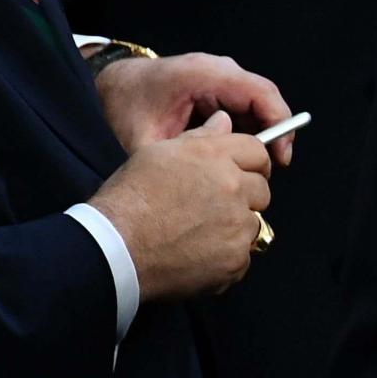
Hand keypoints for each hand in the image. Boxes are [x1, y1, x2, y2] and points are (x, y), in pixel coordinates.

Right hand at [87, 115, 269, 300]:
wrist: (115, 247)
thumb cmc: (129, 199)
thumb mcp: (157, 154)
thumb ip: (200, 137)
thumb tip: (225, 120)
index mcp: (214, 156)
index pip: (258, 152)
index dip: (251, 163)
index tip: (243, 173)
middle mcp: (232, 187)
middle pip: (261, 189)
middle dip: (245, 197)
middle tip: (212, 207)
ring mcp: (237, 224)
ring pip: (252, 223)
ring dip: (234, 228)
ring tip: (197, 232)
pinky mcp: (236, 257)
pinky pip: (242, 254)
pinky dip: (226, 256)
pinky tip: (196, 253)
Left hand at [94, 51, 292, 163]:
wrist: (109, 86)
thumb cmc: (124, 107)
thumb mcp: (146, 139)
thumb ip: (182, 155)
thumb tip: (217, 176)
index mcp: (203, 74)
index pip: (261, 93)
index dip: (280, 125)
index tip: (280, 157)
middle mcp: (218, 70)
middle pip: (265, 100)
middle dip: (272, 135)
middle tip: (266, 169)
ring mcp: (220, 76)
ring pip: (258, 105)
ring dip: (258, 134)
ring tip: (247, 164)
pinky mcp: (218, 85)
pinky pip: (245, 106)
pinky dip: (245, 130)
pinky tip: (232, 152)